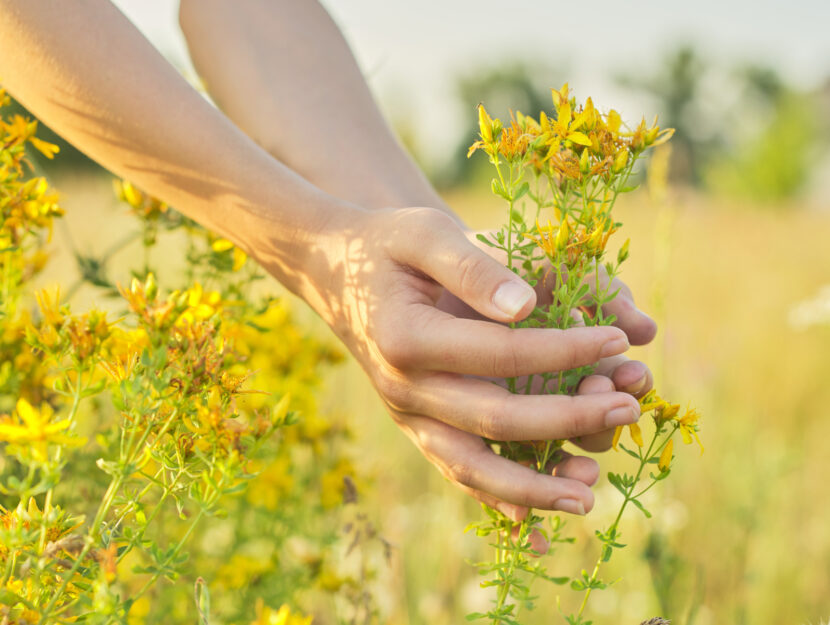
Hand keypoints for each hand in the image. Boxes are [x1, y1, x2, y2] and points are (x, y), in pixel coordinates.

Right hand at [278, 206, 642, 515]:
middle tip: (627, 409)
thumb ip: (473, 267)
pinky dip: (496, 500)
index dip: (564, 350)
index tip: (617, 340)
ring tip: (589, 495)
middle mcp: (403, 389)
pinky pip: (456, 472)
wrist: (338, 272)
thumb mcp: (426, 233)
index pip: (500, 354)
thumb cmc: (390, 245)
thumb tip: (527, 306)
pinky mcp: (415, 427)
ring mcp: (407, 416)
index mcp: (405, 338)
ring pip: (471, 467)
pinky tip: (536, 523)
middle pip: (493, 420)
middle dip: (567, 419)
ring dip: (533, 487)